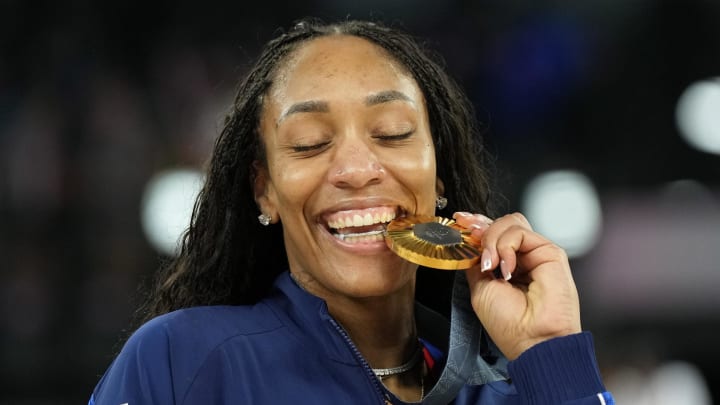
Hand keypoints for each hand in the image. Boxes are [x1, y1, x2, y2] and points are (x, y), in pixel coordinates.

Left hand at [453, 212, 581, 360]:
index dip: (476, 224)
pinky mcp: (550, 252)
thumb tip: (470, 244)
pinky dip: (506, 246)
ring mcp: (536, 253)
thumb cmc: (510, 324)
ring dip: (492, 238)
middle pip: (501, 224)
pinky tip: (506, 268)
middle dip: (481, 226)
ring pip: (511, 224)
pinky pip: (521, 233)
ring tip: (490, 264)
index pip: (493, 234)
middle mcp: (523, 257)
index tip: (460, 221)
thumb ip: (477, 263)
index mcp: (507, 266)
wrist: (532, 340)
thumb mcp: (480, 289)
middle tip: (470, 235)